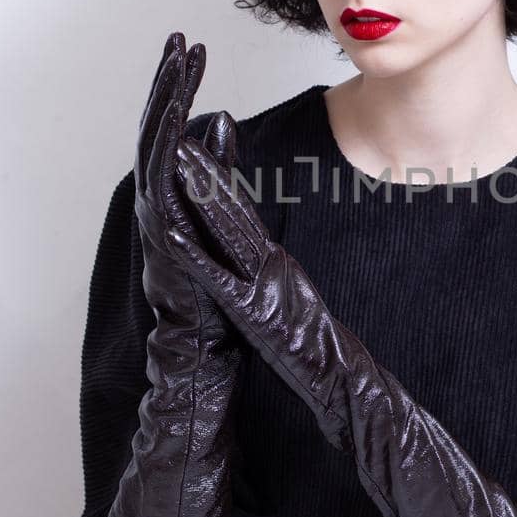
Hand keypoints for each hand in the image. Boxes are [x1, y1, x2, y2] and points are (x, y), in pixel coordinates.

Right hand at [134, 32, 236, 346]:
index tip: (191, 46)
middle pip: (158, 126)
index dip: (178, 85)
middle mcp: (156, 196)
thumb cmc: (213, 278)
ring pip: (157, 146)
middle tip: (180, 39)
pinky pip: (164, 188)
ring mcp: (157, 215)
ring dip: (168, 104)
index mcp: (170, 188)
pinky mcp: (165, 236)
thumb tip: (221, 118)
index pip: (171, 125)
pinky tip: (177, 126)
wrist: (203, 333)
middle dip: (168, 81)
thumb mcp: (221, 206)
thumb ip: (218, 164)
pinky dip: (167, 156)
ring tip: (181, 65)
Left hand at [165, 130, 353, 429]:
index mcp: (273, 261)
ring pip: (228, 233)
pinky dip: (196, 258)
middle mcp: (270, 263)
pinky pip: (219, 282)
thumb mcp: (290, 297)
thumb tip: (260, 259)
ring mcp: (263, 285)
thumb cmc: (317, 346)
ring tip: (177, 165)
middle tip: (180, 140)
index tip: (195, 151)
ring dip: (201, 198)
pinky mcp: (254, 312)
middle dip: (206, 174)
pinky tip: (174, 237)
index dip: (217, 181)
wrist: (343, 376)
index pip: (242, 213)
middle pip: (234, 211)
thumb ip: (273, 276)